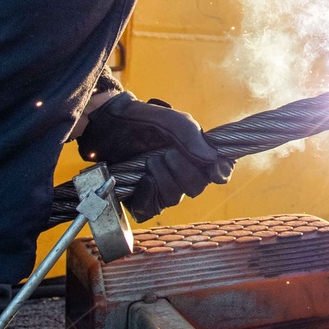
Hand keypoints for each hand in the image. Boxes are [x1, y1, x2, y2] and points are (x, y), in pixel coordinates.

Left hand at [76, 91, 232, 221]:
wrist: (108, 124)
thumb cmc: (142, 120)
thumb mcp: (170, 121)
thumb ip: (191, 136)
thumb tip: (213, 158)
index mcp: (195, 153)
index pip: (219, 170)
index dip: (221, 172)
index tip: (215, 171)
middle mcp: (182, 173)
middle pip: (196, 187)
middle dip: (184, 172)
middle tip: (167, 154)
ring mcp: (161, 186)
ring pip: (174, 198)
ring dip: (164, 180)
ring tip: (150, 161)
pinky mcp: (140, 196)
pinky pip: (151, 209)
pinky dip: (148, 196)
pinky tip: (143, 180)